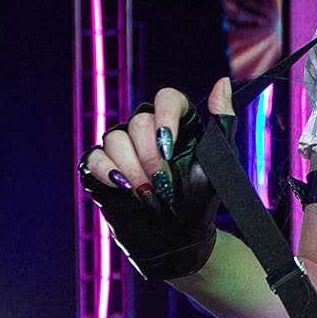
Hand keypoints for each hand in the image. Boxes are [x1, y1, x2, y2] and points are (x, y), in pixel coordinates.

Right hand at [77, 77, 235, 280]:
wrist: (180, 235)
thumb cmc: (201, 198)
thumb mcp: (219, 161)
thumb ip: (222, 121)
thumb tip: (221, 82)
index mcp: (177, 122)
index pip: (166, 98)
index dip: (165, 118)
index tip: (170, 146)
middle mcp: (147, 130)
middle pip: (138, 122)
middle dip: (150, 156)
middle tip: (163, 183)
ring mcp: (123, 148)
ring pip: (114, 138)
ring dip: (132, 169)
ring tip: (147, 193)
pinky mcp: (103, 169)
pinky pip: (94, 157)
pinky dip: (105, 170)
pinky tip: (122, 185)